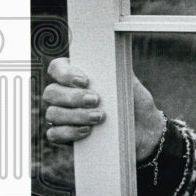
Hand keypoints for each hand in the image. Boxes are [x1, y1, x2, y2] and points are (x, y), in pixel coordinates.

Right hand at [43, 57, 166, 161]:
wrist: (144, 131)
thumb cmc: (135, 103)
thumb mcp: (131, 85)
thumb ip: (118, 72)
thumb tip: (111, 60)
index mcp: (76, 76)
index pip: (57, 68)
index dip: (65, 73)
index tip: (84, 80)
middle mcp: (64, 94)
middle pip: (51, 92)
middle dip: (72, 96)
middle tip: (95, 100)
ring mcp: (62, 116)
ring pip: (52, 113)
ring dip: (75, 115)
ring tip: (98, 117)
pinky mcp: (65, 136)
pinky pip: (54, 134)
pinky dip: (69, 132)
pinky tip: (87, 131)